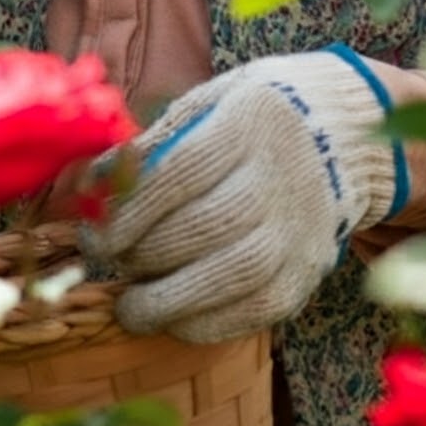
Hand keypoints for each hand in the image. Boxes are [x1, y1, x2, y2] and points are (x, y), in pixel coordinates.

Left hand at [83, 47, 403, 342]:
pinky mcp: (310, 268)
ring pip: (234, 276)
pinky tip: (173, 318)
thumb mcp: (204, 103)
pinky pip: (258, 309)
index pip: (181, 172)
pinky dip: (208, 322)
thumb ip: (149, 145)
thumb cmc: (250, 117)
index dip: (129, 209)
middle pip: (205, 226)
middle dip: (142, 253)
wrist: (343, 135)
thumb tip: (81, 186)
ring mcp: (302, 227)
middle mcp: (282, 175)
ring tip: (131, 305)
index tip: (92, 231)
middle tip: (107, 259)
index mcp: (250, 121)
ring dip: (170, 300)